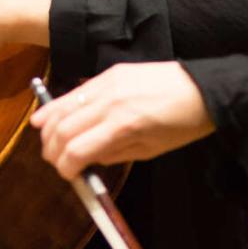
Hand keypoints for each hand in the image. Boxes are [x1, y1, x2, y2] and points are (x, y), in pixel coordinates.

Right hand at [28, 62, 213, 179]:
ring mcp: (106, 84)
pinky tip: (45, 118)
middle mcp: (109, 103)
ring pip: (62, 107)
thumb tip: (87, 160)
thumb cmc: (182, 125)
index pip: (77, 150)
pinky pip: (74, 92)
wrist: (202, 89)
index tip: (69, 175)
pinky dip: (56, 106)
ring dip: (48, 128)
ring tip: (46, 142)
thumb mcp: (152, 150)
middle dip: (52, 150)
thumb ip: (115, 155)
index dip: (66, 167)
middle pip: (63, 129)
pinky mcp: (108, 73)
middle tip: (55, 162)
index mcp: (123, 126)